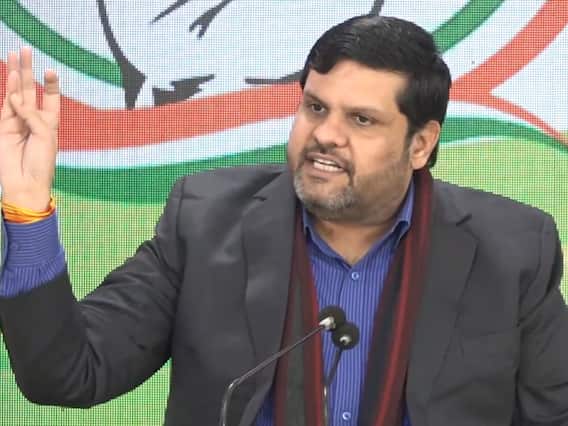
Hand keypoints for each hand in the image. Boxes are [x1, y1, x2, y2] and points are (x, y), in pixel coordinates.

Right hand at [0, 47, 59, 210]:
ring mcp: (17, 121)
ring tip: (16, 54)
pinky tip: (12, 76)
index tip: (51, 69)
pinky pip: (6, 104)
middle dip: (29, 70)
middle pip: (31, 89)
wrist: (25, 182)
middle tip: (26, 49)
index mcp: (50, 122)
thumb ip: (33, 115)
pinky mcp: (4, 126)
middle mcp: (34, 119)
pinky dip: (9, 90)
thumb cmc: (41, 163)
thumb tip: (17, 99)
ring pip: (16, 92)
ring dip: (16, 74)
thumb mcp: (46, 137)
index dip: (50, 84)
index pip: (50, 97)